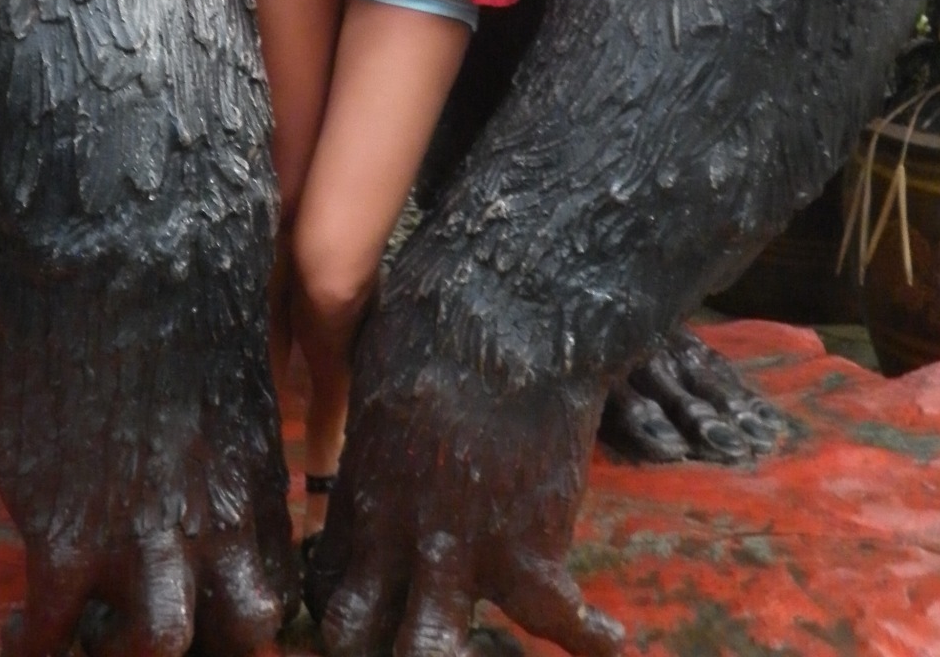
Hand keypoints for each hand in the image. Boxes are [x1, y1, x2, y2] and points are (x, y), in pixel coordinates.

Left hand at [311, 316, 620, 656]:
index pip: (328, 583)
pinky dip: (590, 639)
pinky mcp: (529, 555)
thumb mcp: (378, 367)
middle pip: (357, 638)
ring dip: (446, 655)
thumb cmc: (439, 316)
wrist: (511, 318)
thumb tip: (377, 407)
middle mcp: (398, 539)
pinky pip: (559, 622)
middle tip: (401, 645)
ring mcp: (461, 555)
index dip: (342, 603)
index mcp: (361, 491)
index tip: (368, 603)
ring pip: (429, 653)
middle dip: (370, 651)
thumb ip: (376, 414)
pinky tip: (611, 643)